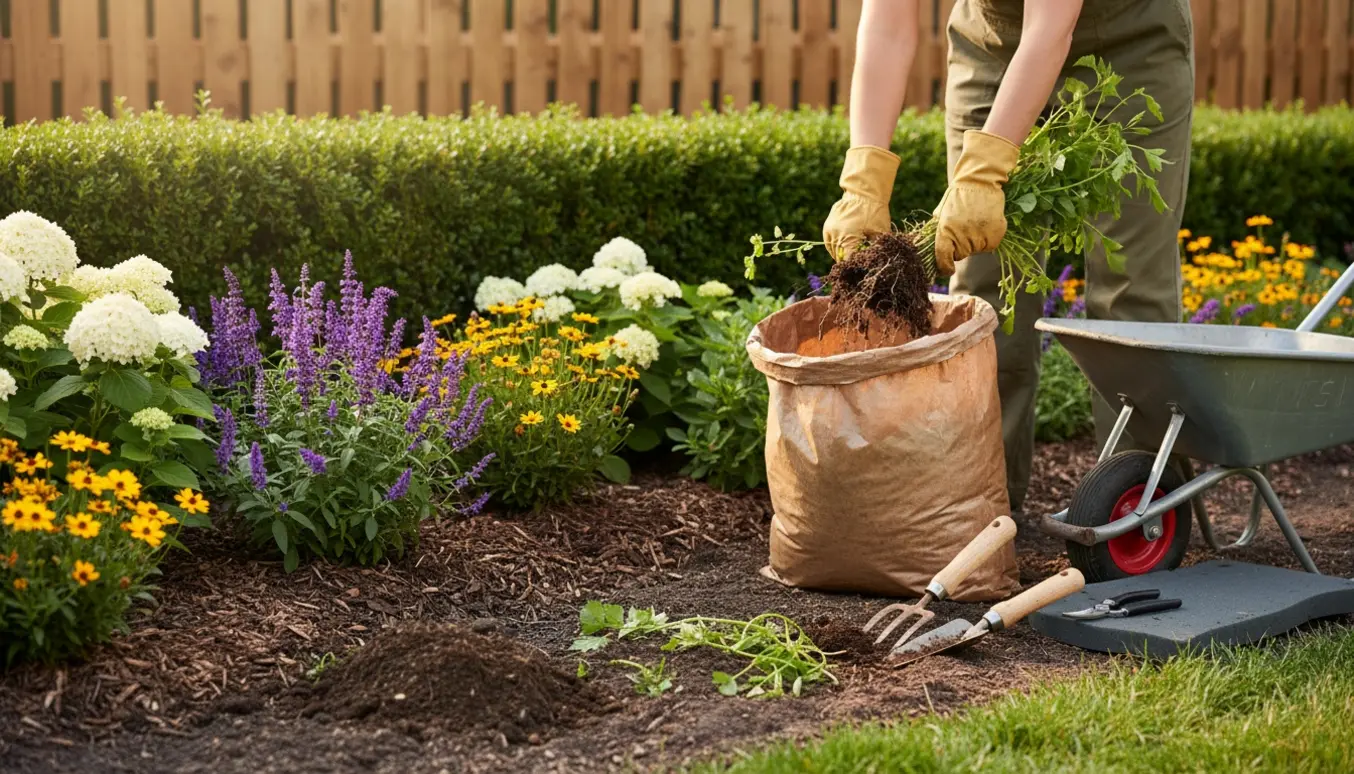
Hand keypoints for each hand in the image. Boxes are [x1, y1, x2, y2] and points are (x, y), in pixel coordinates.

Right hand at [823, 146, 899, 260]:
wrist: (863, 192)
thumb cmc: (875, 212)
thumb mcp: (880, 232)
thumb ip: (876, 248)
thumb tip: (877, 262)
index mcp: (848, 238)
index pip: (849, 261)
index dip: (856, 267)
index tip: (862, 270)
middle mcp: (836, 235)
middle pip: (840, 258)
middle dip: (849, 262)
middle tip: (859, 265)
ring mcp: (830, 231)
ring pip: (833, 252)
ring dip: (842, 255)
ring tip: (852, 257)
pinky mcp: (827, 227)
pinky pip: (829, 243)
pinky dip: (836, 248)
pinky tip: (844, 250)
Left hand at [933, 130, 1019, 275]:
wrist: (980, 180)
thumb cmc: (958, 195)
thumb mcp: (942, 212)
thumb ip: (939, 230)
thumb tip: (936, 247)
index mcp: (946, 230)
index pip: (943, 257)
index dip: (944, 267)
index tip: (946, 270)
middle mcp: (962, 235)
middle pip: (961, 254)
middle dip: (961, 246)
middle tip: (964, 227)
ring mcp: (980, 235)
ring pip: (976, 250)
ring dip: (975, 241)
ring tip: (976, 221)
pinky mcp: (995, 233)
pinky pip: (990, 245)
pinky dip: (988, 238)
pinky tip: (986, 223)